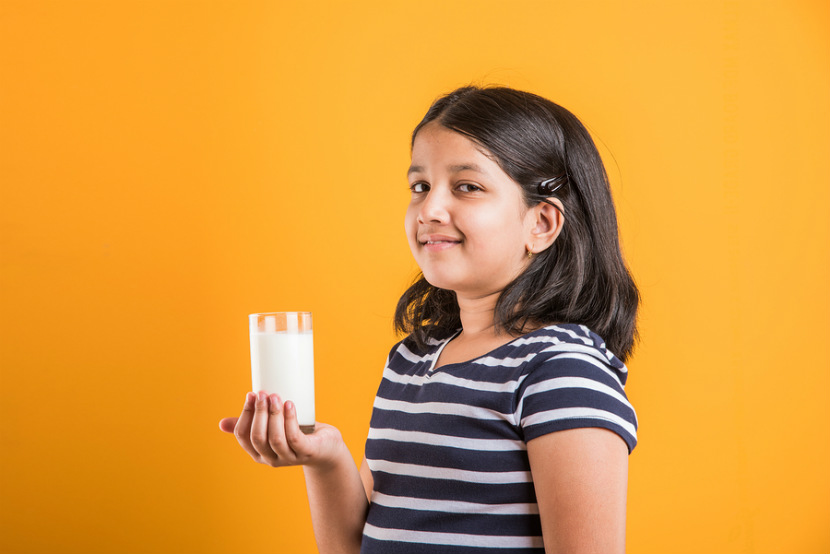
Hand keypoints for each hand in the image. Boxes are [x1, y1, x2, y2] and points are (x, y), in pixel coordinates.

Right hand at [219, 391, 345, 468]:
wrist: (327, 448)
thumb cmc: (298, 434)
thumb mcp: (273, 429)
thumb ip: (252, 425)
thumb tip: (221, 424)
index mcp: (258, 452)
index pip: (243, 435)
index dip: (244, 414)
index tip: (250, 394)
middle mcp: (271, 458)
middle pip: (258, 437)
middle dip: (258, 413)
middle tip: (263, 393)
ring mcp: (289, 458)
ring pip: (275, 438)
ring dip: (274, 415)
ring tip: (276, 396)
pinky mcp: (306, 452)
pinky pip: (294, 438)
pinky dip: (289, 420)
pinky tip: (289, 405)